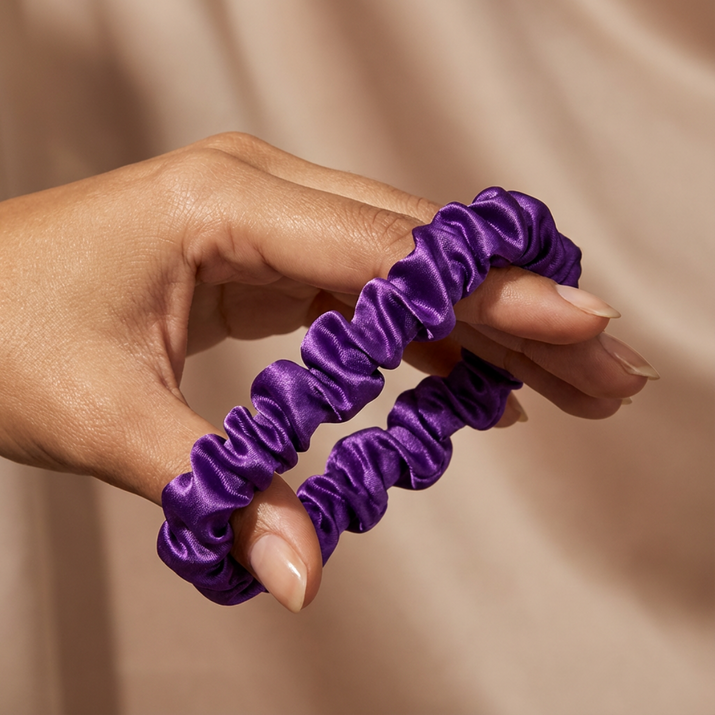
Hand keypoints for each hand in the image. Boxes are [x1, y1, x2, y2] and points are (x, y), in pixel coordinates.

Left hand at [0, 133, 656, 611]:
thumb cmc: (3, 333)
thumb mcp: (101, 417)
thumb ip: (215, 489)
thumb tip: (301, 574)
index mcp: (227, 204)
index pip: (392, 254)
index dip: (495, 293)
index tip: (584, 324)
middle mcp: (263, 194)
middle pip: (422, 254)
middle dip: (520, 311)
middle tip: (606, 370)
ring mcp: (269, 220)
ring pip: (407, 270)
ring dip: (486, 323)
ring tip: (564, 381)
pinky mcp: (267, 257)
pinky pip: (369, 291)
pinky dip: (426, 332)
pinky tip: (473, 372)